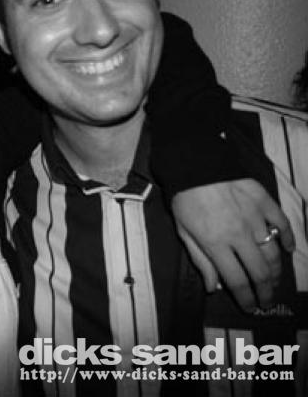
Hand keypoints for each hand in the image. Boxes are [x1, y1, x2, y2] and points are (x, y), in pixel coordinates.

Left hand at [172, 179, 294, 310]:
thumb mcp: (184, 233)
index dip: (246, 298)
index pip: (237, 281)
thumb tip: (214, 287)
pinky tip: (288, 249)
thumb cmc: (184, 199)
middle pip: (260, 272)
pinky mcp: (264, 201)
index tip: (250, 307)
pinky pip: (283, 224)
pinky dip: (288, 239)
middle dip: (265, 291)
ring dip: (276, 271)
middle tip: (266, 300)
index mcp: (216, 244)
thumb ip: (201, 261)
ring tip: (272, 280)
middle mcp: (239, 234)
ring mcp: (255, 218)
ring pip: (273, 252)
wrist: (195, 164)